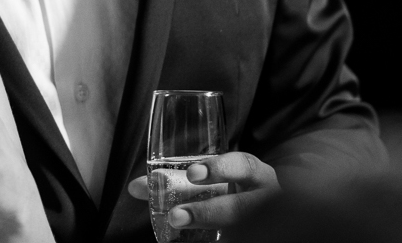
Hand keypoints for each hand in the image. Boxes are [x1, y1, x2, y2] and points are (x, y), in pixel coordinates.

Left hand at [127, 151, 279, 231]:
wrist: (266, 212)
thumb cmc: (232, 189)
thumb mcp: (213, 179)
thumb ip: (176, 181)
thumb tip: (134, 188)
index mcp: (255, 174)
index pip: (243, 165)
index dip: (219, 168)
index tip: (192, 174)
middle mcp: (264, 198)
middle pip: (241, 207)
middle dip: (207, 212)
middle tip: (176, 216)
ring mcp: (263, 223)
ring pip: (240, 230)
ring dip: (208, 229)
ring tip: (179, 227)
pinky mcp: (255, 237)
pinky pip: (238, 240)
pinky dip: (214, 242)